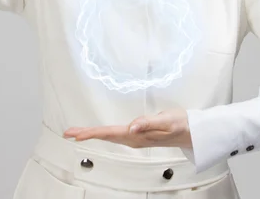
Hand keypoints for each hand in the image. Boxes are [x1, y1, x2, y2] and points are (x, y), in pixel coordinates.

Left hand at [63, 107, 192, 148]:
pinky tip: (100, 132)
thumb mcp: (166, 121)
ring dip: (93, 134)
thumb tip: (130, 127)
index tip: (75, 134)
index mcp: (137, 136)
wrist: (191, 131)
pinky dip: (104, 133)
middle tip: (68, 132)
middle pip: (105, 136)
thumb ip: (148, 124)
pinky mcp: (138, 134)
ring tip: (78, 132)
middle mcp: (133, 138)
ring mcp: (135, 137)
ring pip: (109, 136)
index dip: (91, 133)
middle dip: (86, 134)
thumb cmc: (179, 124)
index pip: (108, 133)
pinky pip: (115, 134)